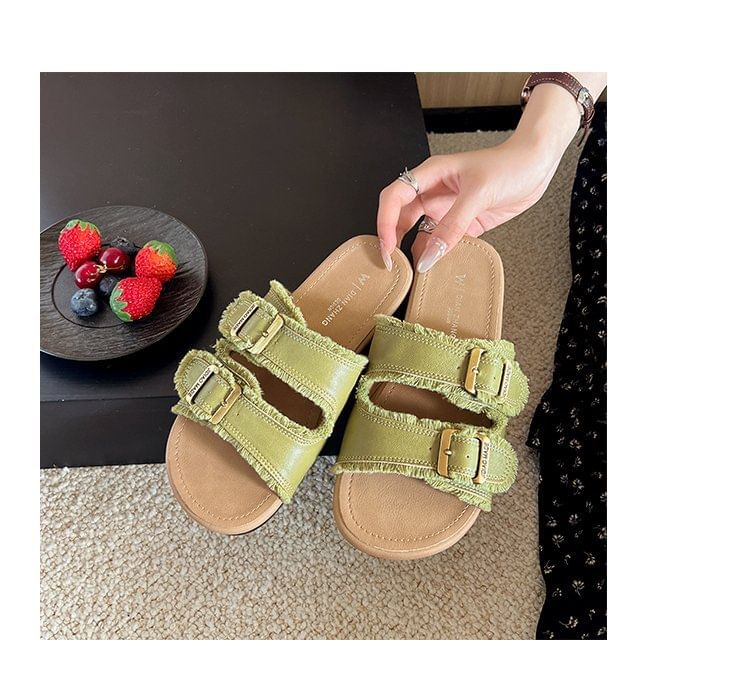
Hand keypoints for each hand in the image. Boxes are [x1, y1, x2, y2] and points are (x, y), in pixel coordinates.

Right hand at [377, 82, 590, 272]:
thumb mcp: (478, 195)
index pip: (394, 197)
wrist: (537, 166)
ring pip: (421, 234)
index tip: (388, 247)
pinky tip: (439, 269)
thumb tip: (428, 257)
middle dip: (394, 241)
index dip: (385, 222)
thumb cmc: (509, 166)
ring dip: (417, 252)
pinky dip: (440, 257)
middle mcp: (434, 193)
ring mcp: (448, 210)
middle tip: (394, 266)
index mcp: (430, 175)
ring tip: (415, 273)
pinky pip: (444, 244)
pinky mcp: (464, 225)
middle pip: (401, 218)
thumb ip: (452, 227)